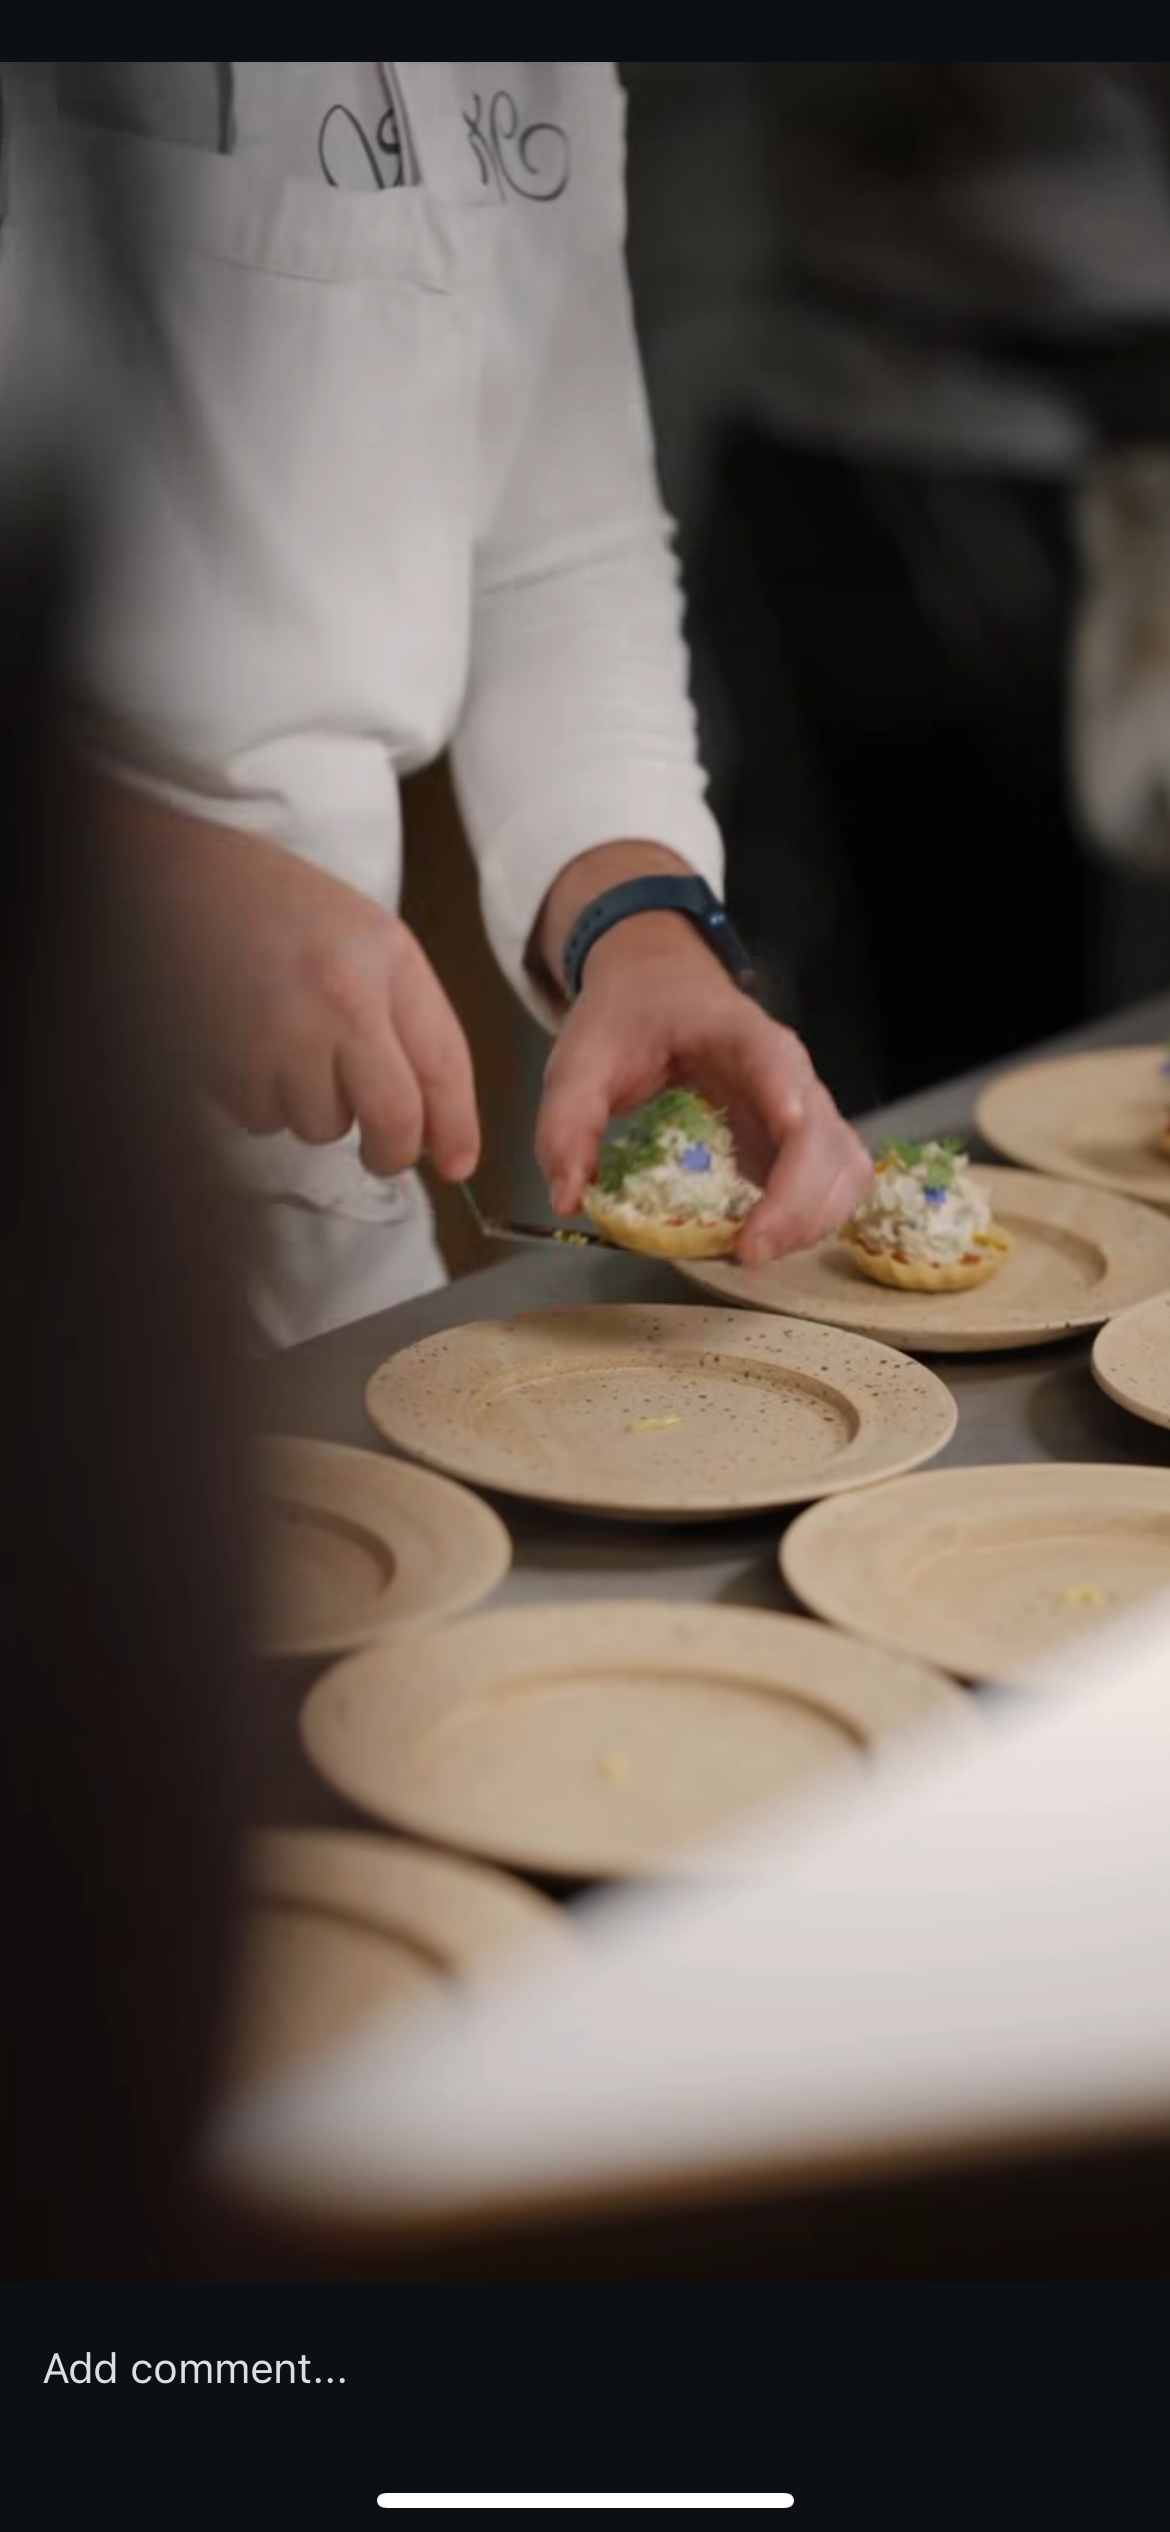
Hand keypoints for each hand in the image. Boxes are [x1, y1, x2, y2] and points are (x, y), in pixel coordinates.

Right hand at [104, 793, 479, 1179]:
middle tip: (385, 1155)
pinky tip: (248, 1047)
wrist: (176, 875)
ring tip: (287, 1051)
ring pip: (324, 1125)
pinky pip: (264, 1117)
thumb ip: (400, 1012)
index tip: (457, 1160)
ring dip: (311, 1110)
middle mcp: (346, 995)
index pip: (444, 1062)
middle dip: (394, 1151)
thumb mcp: (358, 933)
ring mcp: (288, 1029)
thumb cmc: (265, 902)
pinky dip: (260, 1100)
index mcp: (388, 955)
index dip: (457, 1124)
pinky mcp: (233, 1057)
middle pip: (395, 1116)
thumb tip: (429, 1107)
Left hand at [537, 913, 871, 1262]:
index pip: (777, 1066)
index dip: (786, 1110)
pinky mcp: (805, 1140)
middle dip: (797, 1204)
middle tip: (746, 1252)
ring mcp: (805, 1108)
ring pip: (844, 1168)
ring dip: (811, 1220)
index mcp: (739, 1035)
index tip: (778, 1161)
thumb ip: (567, 1123)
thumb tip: (570, 1200)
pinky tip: (768, 1238)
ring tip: (753, 1252)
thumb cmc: (629, 1017)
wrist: (660, 986)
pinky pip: (836, 1183)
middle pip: (824, 1138)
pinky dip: (813, 1219)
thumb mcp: (579, 1059)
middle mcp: (788, 1072)